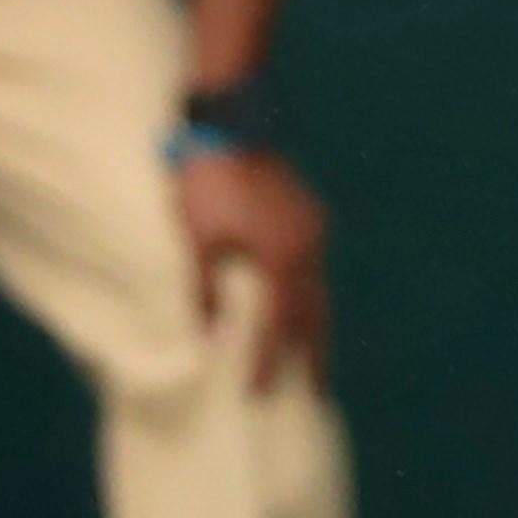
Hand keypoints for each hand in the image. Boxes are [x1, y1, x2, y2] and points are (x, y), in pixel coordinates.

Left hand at [174, 144, 331, 389]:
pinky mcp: (307, 214)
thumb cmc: (207, 184)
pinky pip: (313, 267)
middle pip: (316, 312)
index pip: (279, 324)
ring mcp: (312, 228)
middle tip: (320, 393)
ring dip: (314, 325)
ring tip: (313, 357)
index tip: (260, 394)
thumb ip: (205, 290)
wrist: (232, 124)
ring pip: (319, 288)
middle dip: (316, 354)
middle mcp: (308, 247)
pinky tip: (299, 304)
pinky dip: (308, 295)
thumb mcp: (197, 240)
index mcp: (282, 257)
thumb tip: (210, 335)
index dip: (269, 361)